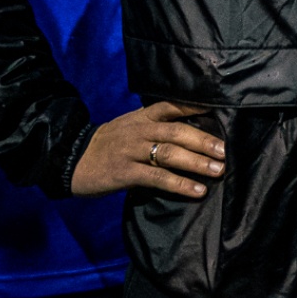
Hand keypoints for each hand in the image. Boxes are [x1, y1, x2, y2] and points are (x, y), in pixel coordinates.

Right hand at [70, 101, 226, 199]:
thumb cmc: (106, 146)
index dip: (195, 107)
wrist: (71, 159)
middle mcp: (139, 130)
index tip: (218, 110)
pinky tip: (197, 191)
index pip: (171, 106)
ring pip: (170, 153)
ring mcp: (132, 151)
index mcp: (140, 117)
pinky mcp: (126, 172)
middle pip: (177, 131)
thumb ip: (152, 128)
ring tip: (218, 170)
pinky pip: (158, 178)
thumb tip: (187, 136)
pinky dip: (180, 184)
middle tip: (225, 151)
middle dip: (204, 141)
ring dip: (197, 162)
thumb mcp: (128, 127)